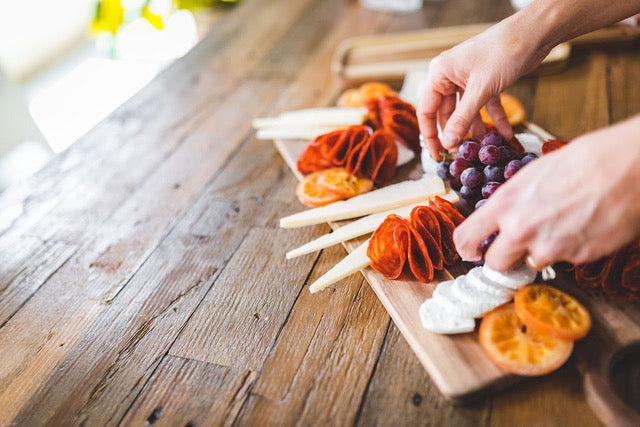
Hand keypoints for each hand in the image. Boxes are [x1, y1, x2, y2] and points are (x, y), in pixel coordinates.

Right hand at [417, 16, 551, 160]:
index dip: (430, 135)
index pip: (426, 110)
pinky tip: (504, 135)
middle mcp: (449, 76)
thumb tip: (448, 143)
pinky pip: (485, 106)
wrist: (532, 33)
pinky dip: (494, 120)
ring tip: (484, 149)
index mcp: (439, 74)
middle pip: (446, 113)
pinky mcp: (485, 82)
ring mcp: (467, 79)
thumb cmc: (502, 53)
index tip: (438, 155)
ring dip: (476, 130)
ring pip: (466, 112)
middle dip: (455, 134)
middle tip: (462, 155)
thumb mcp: (480, 90)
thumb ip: (463, 118)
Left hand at [453, 116, 639, 270]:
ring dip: (539, 251)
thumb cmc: (582, 161)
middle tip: (514, 248)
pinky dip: (568, 249)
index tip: (472, 251)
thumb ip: (511, 202)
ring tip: (560, 223)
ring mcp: (550, 246)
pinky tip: (581, 225)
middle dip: (502, 259)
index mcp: (505, 204)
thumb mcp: (531, 175)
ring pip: (532, 263)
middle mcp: (522, 230)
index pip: (465, 239)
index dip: (466, 249)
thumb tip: (499, 220)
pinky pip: (563, 260)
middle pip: (495, 264)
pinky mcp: (578, 257)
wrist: (627, 165)